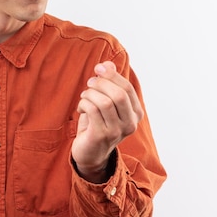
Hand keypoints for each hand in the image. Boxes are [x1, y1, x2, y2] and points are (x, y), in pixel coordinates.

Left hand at [71, 61, 143, 182]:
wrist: (90, 153)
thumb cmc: (98, 123)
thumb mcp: (106, 102)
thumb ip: (109, 83)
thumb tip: (107, 64)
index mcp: (135, 114)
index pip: (127, 88)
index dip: (112, 75)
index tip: (98, 68)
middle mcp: (130, 124)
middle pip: (119, 95)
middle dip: (101, 83)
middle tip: (90, 83)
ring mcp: (116, 132)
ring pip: (105, 102)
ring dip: (91, 94)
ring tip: (85, 95)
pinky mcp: (101, 136)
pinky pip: (93, 111)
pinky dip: (84, 103)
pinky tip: (81, 107)